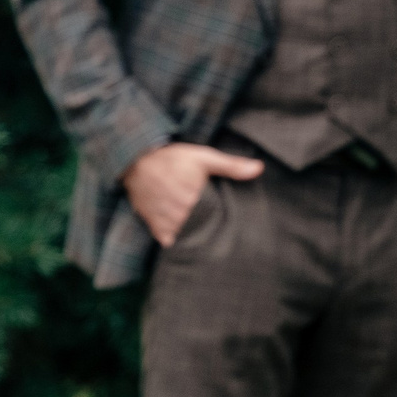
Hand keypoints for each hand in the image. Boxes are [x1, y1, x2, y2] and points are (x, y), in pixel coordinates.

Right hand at [123, 142, 263, 247]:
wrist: (137, 160)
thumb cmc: (173, 158)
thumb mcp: (204, 157)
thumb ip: (231, 165)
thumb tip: (260, 168)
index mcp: (193, 197)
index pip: (213, 217)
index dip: (219, 215)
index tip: (221, 213)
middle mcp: (178, 211)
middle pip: (199, 226)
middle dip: (204, 223)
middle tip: (210, 219)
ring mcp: (164, 219)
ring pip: (184, 233)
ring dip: (189, 230)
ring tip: (194, 222)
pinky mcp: (152, 223)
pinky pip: (166, 239)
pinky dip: (172, 237)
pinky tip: (179, 230)